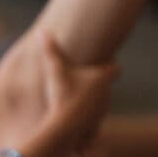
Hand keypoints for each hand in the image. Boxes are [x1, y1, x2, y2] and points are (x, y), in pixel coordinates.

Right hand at [39, 31, 117, 155]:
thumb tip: (42, 31)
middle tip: (78, 79)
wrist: (65, 125)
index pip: (115, 68)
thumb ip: (51, 50)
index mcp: (103, 77)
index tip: (100, 62)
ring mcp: (103, 109)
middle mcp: (107, 93)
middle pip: (104, 85)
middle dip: (94, 82)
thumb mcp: (55, 69)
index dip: (108, 64)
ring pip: (98, 101)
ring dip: (88, 98)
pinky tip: (69, 114)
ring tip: (71, 98)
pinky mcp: (95, 124)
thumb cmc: (63, 93)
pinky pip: (91, 116)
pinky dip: (83, 114)